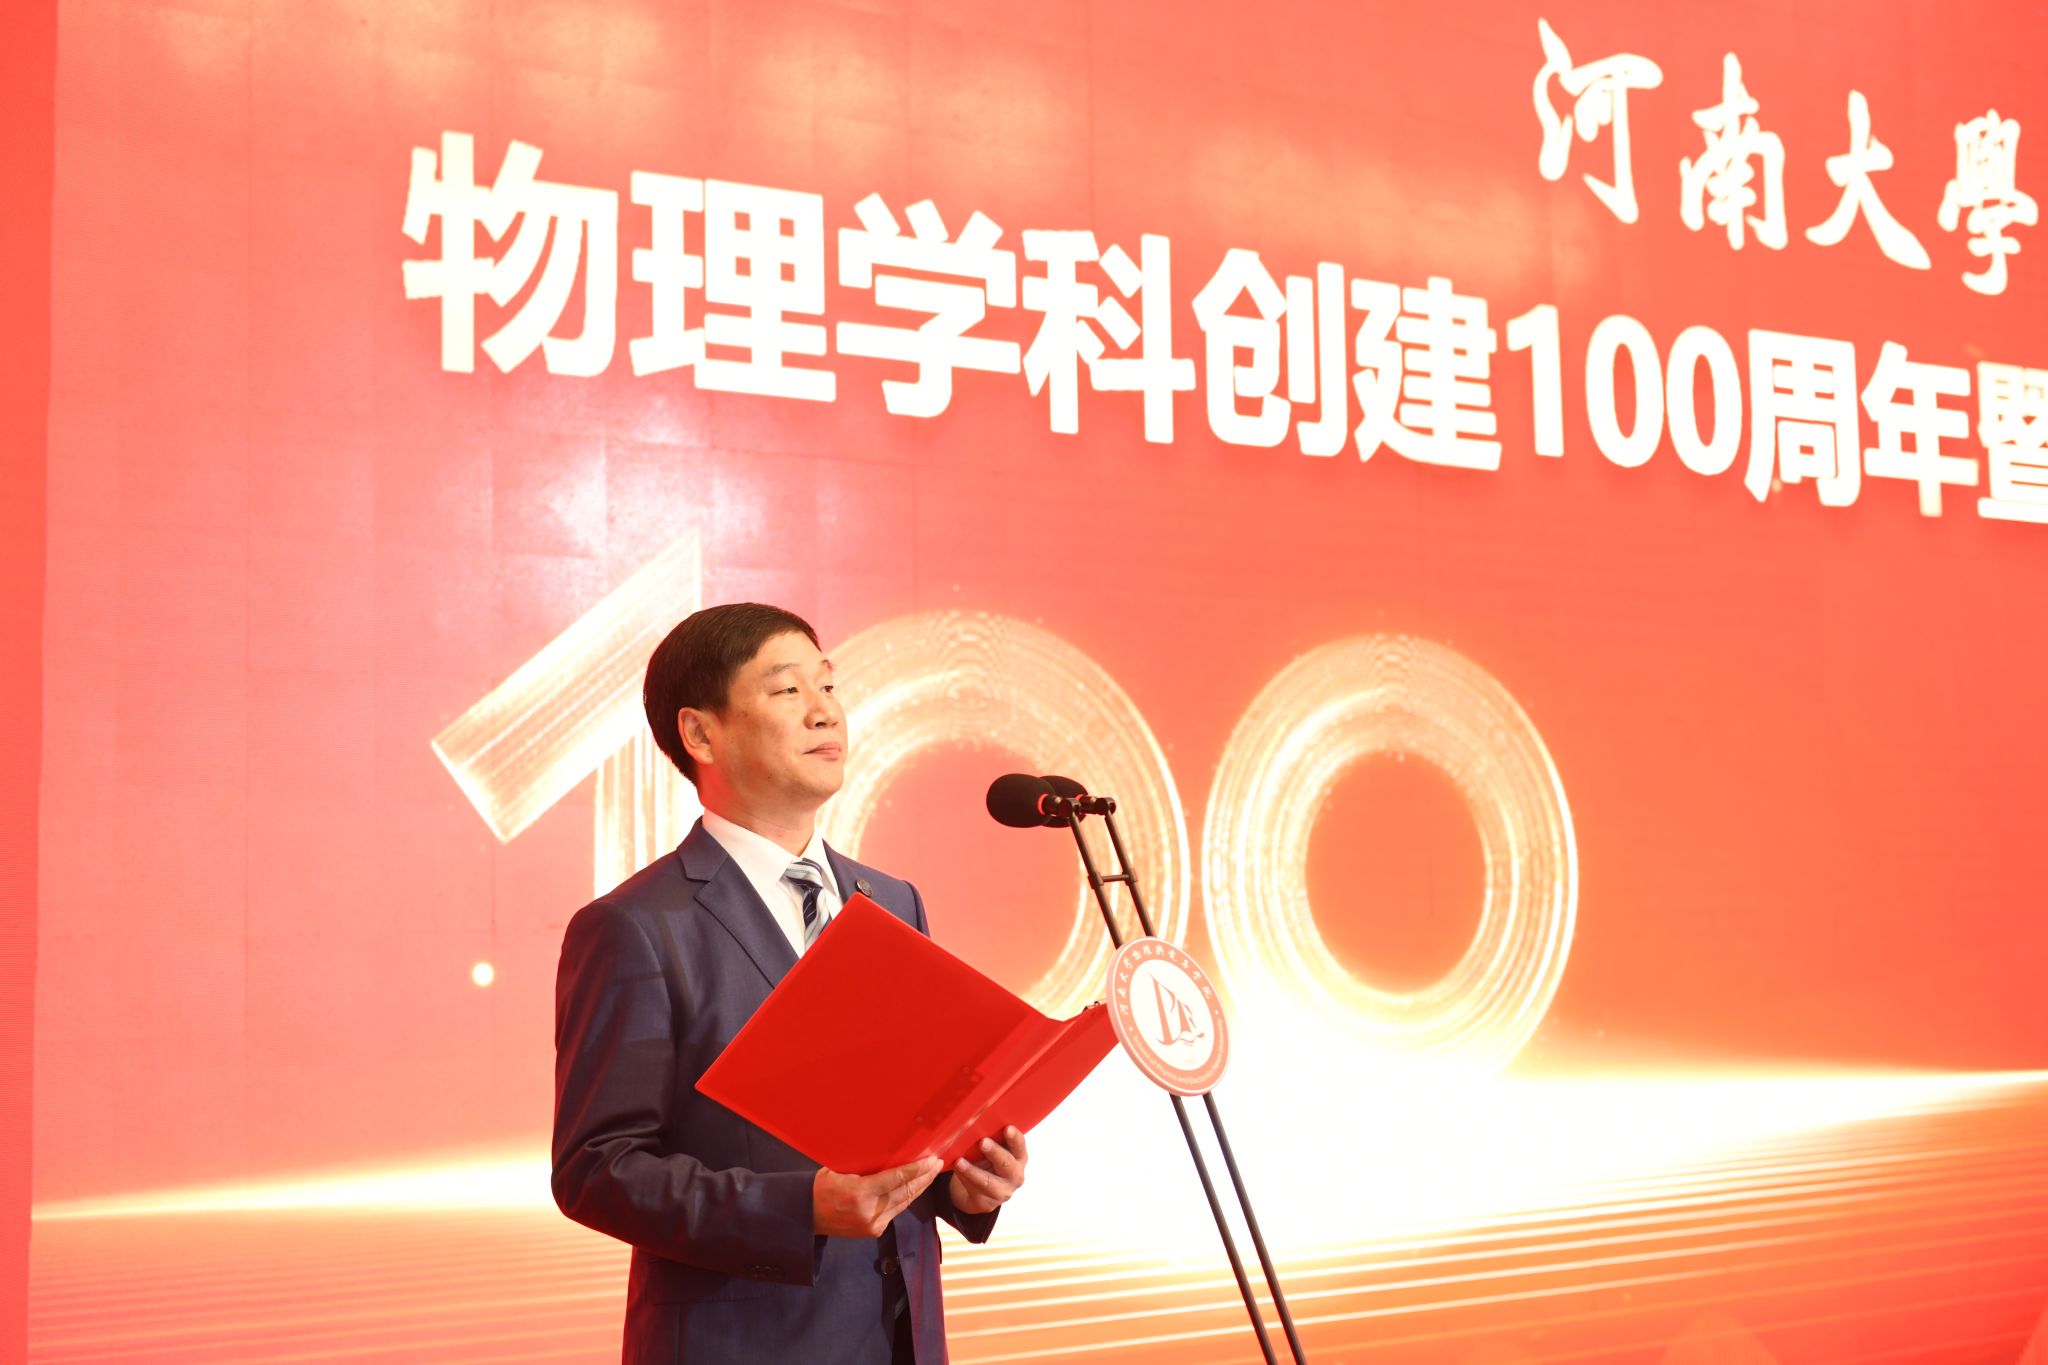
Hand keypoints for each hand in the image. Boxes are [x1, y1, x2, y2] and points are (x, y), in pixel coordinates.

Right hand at [813, 1156, 941, 1237]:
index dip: (917, 1169)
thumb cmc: (822, 1186)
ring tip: (932, 1173)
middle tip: (938, 1163)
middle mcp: (870, 1212)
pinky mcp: (874, 1231)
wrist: (807, 1216)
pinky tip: (915, 1187)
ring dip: (920, 1188)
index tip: (931, 1160)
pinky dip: (907, 1198)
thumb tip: (891, 1153)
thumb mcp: (841, 1170)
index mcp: (860, 1193)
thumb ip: (866, 1166)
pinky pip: (896, 1211)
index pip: (896, 1179)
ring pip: (904, 1203)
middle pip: (905, 1192)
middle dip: (924, 1177)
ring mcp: (873, 1224)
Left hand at [947, 1126, 1027, 1214]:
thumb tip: (974, 1118)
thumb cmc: (988, 1161)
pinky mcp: (988, 1204)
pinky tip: (956, 1170)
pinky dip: (964, 1179)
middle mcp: (1015, 1175)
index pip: (1020, 1146)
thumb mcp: (994, 1150)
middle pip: (1007, 1164)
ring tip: (960, 1161)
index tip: (1007, 1128)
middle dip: (994, 1152)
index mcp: (1019, 1157)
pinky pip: (975, 1191)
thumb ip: (991, 1137)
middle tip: (983, 1142)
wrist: (981, 1190)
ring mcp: (1003, 1192)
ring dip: (973, 1171)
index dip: (1015, 1138)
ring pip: (988, 1181)